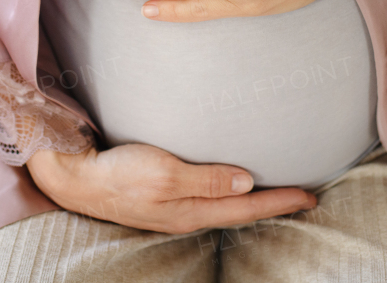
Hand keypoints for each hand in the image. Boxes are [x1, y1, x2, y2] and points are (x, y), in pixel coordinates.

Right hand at [26, 144, 316, 233]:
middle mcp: (188, 214)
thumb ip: (206, 179)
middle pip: (241, 211)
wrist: (75, 178)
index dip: (282, 201)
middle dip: (275, 205)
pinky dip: (229, 195)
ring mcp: (174, 209)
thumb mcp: (164, 173)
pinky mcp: (162, 199)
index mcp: (192, 211)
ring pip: (226, 207)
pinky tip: (231, 187)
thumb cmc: (118, 173)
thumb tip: (247, 182)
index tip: (311, 196)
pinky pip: (208, 200)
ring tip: (277, 193)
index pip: (248, 206)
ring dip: (254, 201)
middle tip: (306, 197)